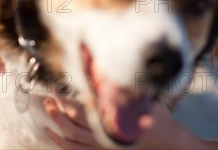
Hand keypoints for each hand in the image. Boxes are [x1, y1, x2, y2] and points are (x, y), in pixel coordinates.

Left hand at [44, 98, 191, 149]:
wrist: (169, 144)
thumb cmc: (161, 122)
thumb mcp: (150, 100)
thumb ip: (132, 90)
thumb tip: (114, 75)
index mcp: (116, 123)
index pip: (85, 111)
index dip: (68, 101)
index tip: (58, 90)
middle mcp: (106, 138)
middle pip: (74, 125)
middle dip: (58, 111)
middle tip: (48, 97)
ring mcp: (103, 147)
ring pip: (72, 139)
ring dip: (57, 125)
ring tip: (47, 112)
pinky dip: (62, 143)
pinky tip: (53, 133)